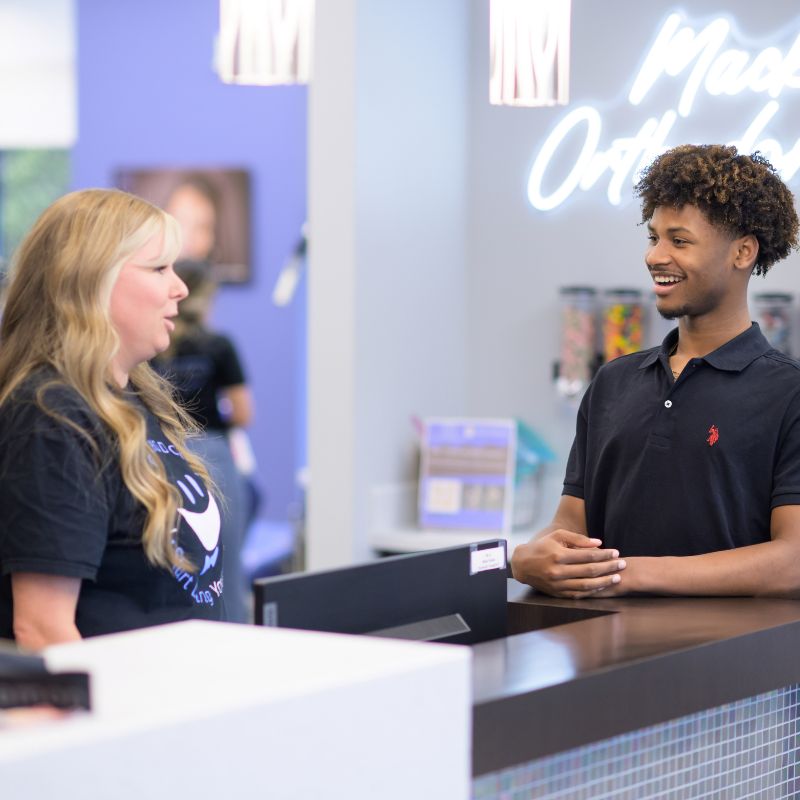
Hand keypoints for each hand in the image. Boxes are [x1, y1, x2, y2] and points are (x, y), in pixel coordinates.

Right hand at [511, 530, 626, 598]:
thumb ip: (578, 539)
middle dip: (609, 567)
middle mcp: (558, 571)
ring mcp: (558, 584)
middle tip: (622, 564)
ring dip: (604, 581)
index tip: (616, 552)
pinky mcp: (557, 593)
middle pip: (590, 570)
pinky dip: (592, 591)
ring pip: (587, 585)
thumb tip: (598, 543)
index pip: (587, 555)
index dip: (604, 554)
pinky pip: (579, 594)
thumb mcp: (557, 536)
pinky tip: (602, 586)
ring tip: (617, 577)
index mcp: (558, 555)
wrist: (522, 565)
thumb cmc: (542, 547)